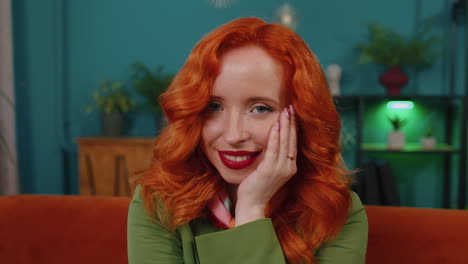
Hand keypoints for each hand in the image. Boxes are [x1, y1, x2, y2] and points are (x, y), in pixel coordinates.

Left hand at [235, 105, 296, 225]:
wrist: (252, 204)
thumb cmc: (257, 187)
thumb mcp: (268, 170)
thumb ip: (271, 157)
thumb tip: (270, 141)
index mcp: (290, 168)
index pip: (293, 144)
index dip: (294, 129)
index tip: (293, 115)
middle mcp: (288, 168)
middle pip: (292, 141)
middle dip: (292, 123)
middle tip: (291, 108)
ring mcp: (280, 169)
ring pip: (285, 142)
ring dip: (286, 125)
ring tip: (286, 111)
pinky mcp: (270, 170)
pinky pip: (274, 149)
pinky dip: (276, 136)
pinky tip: (276, 125)